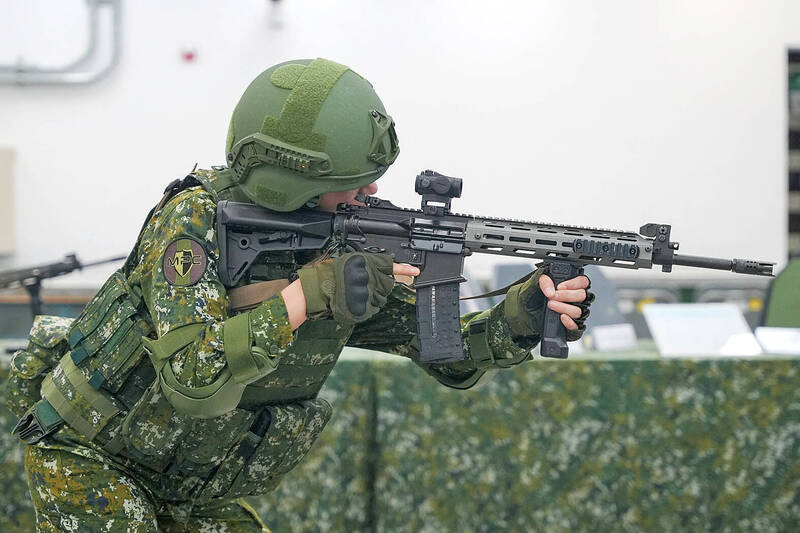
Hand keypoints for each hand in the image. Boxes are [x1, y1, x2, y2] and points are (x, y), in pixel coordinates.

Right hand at [297, 252, 418, 323]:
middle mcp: (369, 277)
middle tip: (363, 285)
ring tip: (354, 292)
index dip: (404, 269)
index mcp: (366, 263)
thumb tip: (384, 269)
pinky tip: (354, 301)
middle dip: (379, 286)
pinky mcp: (364, 307)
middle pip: (386, 285)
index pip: (390, 266)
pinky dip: (365, 308)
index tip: (416, 272)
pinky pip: (371, 309)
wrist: (316, 288)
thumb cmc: (328, 273)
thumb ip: (368, 264)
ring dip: (371, 297)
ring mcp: (367, 293)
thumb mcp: (350, 261)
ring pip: (379, 298)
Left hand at [504, 265, 593, 340]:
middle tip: (552, 296)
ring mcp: (574, 313)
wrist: (524, 313)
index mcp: (571, 286)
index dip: (574, 283)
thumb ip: (544, 281)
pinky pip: (576, 327)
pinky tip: (561, 317)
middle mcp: (575, 299)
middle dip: (566, 295)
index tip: (560, 286)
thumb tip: (550, 290)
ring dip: (564, 308)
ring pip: (578, 311)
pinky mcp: (570, 326)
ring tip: (551, 305)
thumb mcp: (535, 285)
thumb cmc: (533, 297)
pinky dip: (569, 322)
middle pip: (582, 296)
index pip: (583, 282)